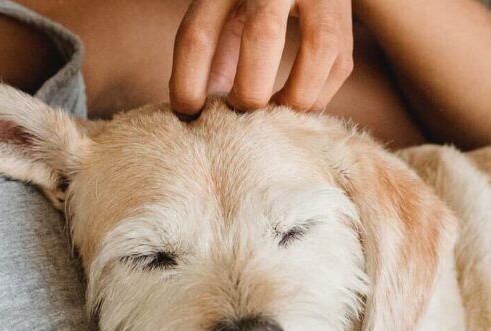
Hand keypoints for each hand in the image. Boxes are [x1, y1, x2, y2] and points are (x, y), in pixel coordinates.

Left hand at [169, 0, 353, 117]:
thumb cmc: (246, 2)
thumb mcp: (219, 16)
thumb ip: (210, 58)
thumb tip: (199, 114)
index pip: (198, 35)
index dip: (187, 84)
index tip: (188, 113)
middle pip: (263, 34)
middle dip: (249, 91)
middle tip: (240, 112)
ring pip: (319, 48)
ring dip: (293, 99)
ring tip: (272, 117)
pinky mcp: (345, 15)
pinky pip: (338, 65)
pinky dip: (316, 97)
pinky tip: (293, 105)